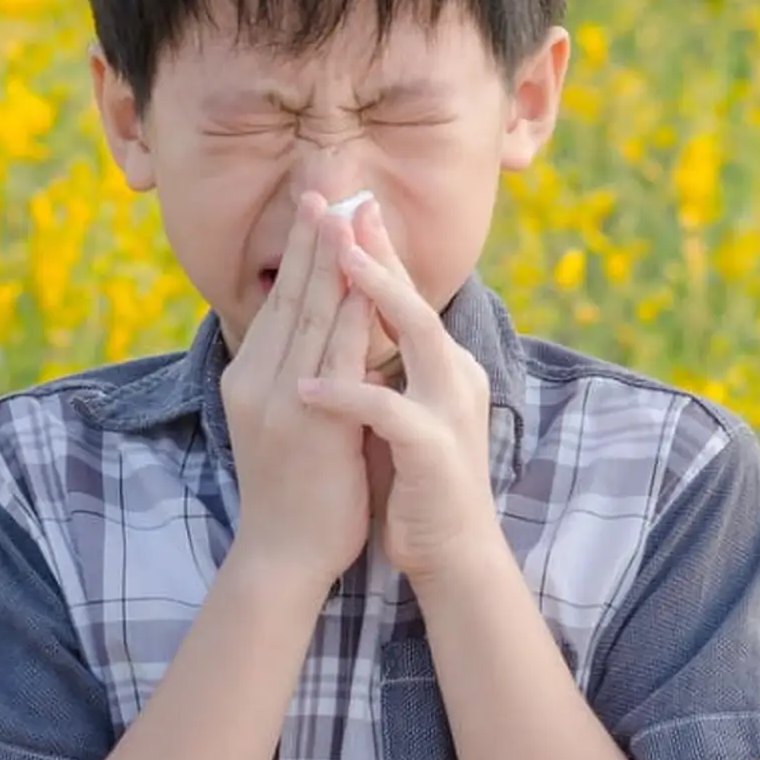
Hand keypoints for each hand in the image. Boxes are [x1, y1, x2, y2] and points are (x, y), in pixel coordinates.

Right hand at [219, 191, 374, 590]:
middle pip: (289, 291)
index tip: (318, 204)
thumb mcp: (279, 422)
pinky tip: (364, 278)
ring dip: (332, 257)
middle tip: (327, 181)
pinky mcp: (307, 418)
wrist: (282, 556)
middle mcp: (257, 376)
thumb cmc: (292, 494)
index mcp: (250, 375)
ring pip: (309, 312)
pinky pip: (333, 353)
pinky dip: (348, 311)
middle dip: (312, 235)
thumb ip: (294, 376)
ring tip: (346, 211)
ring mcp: (279, 396)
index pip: (279, 298)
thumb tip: (317, 334)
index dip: (300, 249)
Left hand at [295, 198, 504, 589]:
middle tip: (346, 207)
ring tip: (338, 263)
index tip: (344, 207)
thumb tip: (340, 319)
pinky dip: (346, 396)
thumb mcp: (393, 409)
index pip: (404, 298)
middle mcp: (452, 377)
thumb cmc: (413, 480)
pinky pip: (388, 413)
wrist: (450, 552)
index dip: (376, 252)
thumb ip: (377, 365)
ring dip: (376, 297)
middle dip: (380, 252)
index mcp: (440, 366)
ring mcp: (448, 411)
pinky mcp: (434, 451)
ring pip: (419, 336)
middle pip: (416, 300)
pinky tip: (306, 389)